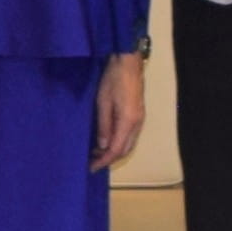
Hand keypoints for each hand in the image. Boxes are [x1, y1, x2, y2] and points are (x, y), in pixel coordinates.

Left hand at [91, 51, 146, 172]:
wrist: (127, 62)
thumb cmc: (112, 79)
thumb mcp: (102, 102)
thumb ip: (103, 126)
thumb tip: (102, 146)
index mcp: (128, 122)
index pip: (116, 150)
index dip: (103, 161)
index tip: (91, 167)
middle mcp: (137, 124)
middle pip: (125, 150)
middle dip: (109, 158)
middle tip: (92, 160)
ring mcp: (140, 119)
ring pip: (129, 144)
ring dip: (114, 150)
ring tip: (97, 151)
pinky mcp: (139, 114)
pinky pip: (130, 135)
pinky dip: (119, 142)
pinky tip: (107, 139)